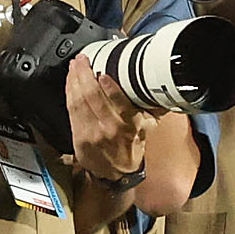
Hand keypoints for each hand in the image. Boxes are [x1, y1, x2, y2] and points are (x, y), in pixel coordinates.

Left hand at [63, 53, 156, 180]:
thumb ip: (153, 108)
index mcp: (129, 126)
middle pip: (94, 98)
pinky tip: (70, 81)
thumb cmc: (131, 146)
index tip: (104, 74)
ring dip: (75, 80)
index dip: (110, 89)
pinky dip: (69, 92)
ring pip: (79, 102)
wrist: (116, 173)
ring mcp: (92, 133)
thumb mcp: (147, 128)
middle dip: (85, 75)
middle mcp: (110, 129)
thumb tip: (165, 88)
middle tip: (82, 60)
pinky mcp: (79, 135)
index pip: (120, 106)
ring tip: (75, 66)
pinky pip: (71, 109)